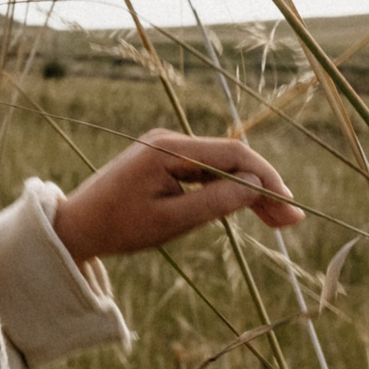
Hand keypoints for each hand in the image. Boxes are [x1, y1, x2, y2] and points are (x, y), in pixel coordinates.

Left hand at [49, 130, 301, 261]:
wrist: (77, 225)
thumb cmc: (119, 227)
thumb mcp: (170, 221)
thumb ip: (215, 203)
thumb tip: (256, 185)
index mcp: (169, 149)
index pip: (233, 154)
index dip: (267, 178)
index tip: (289, 206)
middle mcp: (170, 141)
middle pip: (231, 159)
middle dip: (263, 188)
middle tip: (291, 221)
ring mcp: (167, 150)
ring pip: (222, 166)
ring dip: (249, 191)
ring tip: (277, 222)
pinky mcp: (164, 162)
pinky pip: (205, 172)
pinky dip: (227, 190)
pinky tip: (248, 209)